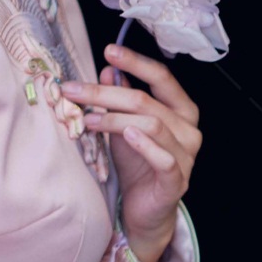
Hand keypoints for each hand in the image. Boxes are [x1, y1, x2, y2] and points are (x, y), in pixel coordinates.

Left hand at [65, 42, 201, 261]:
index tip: (108, 51)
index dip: (136, 62)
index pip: (162, 77)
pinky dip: (144, 144)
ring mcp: (186, 156)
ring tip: (86, 118)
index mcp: (180, 110)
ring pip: (151, 124)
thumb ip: (119, 97)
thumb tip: (109, 69)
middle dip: (105, 92)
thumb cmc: (136, 164)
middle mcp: (188, 130)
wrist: (144, 210)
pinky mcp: (177, 180)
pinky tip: (126, 135)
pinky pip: (163, 158)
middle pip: (146, 100)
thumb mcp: (123, 125)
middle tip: (73, 89)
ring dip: (113, 118)